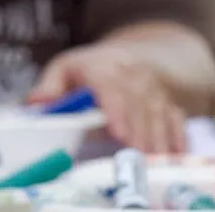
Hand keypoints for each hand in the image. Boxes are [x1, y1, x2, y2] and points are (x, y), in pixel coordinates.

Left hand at [29, 44, 186, 153]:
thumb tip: (36, 103)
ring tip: (154, 157)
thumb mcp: (63, 69)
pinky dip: (178, 132)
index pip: (111, 86)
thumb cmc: (87, 69)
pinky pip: (174, 114)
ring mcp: (151, 85)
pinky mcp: (164, 97)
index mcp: (102, 65)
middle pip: (137, 101)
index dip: (117, 109)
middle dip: (138, 129)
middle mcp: (131, 73)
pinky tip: (177, 150)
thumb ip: (49, 87)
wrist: (122, 56)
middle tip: (136, 153)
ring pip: (157, 109)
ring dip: (157, 134)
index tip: (118, 132)